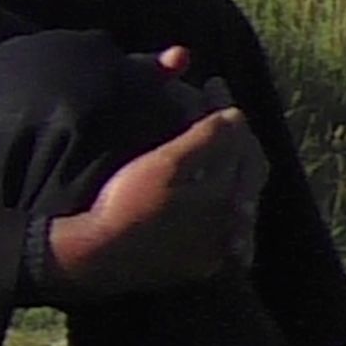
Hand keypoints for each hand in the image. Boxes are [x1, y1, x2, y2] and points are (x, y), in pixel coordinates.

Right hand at [44, 55, 265, 297]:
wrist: (101, 256)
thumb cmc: (130, 205)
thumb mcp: (165, 164)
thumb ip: (207, 138)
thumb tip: (236, 115)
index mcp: (227, 193)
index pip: (242, 142)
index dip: (227, 109)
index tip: (211, 83)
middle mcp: (231, 221)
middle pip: (245, 169)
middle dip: (231, 135)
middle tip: (213, 108)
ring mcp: (218, 245)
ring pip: (234, 195)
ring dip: (226, 164)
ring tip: (210, 141)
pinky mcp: (201, 262)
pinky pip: (221, 222)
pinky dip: (216, 196)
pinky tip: (201, 188)